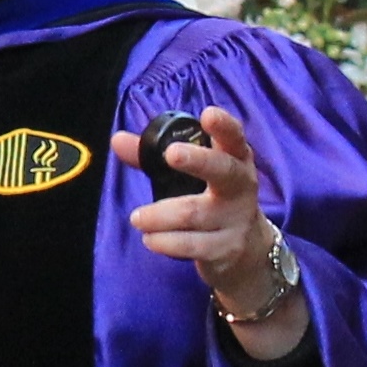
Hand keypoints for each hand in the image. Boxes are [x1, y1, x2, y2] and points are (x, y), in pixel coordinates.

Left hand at [112, 106, 308, 358]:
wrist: (248, 252)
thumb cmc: (213, 197)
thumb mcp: (193, 172)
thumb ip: (154, 155)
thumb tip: (117, 139)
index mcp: (234, 159)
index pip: (234, 137)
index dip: (224, 125)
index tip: (207, 114)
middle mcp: (241, 186)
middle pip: (223, 170)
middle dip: (198, 160)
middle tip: (171, 154)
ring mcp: (235, 219)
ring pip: (195, 213)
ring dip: (160, 215)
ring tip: (136, 217)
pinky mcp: (226, 249)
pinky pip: (192, 244)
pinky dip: (166, 242)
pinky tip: (149, 239)